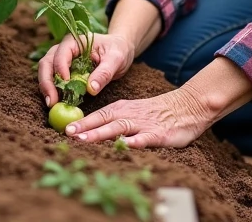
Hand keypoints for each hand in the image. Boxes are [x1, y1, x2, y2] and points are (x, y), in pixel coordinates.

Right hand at [37, 32, 134, 107]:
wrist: (119, 50)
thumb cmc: (117, 50)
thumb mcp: (115, 59)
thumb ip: (104, 73)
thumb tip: (91, 89)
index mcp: (75, 41)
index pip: (61, 53)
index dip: (60, 68)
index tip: (66, 83)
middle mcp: (63, 49)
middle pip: (46, 63)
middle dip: (46, 82)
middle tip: (51, 101)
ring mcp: (61, 60)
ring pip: (46, 72)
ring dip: (47, 88)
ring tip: (52, 103)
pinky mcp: (63, 71)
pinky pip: (53, 80)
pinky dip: (53, 90)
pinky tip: (57, 102)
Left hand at [64, 89, 212, 148]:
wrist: (187, 106)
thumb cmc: (156, 113)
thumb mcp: (132, 112)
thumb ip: (115, 120)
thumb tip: (90, 131)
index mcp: (122, 108)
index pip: (99, 115)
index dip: (83, 122)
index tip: (65, 130)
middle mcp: (130, 115)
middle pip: (105, 120)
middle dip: (87, 127)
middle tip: (69, 135)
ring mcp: (144, 124)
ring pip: (120, 128)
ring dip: (102, 133)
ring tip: (87, 139)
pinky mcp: (159, 134)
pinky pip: (145, 137)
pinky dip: (135, 141)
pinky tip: (126, 145)